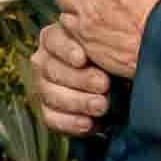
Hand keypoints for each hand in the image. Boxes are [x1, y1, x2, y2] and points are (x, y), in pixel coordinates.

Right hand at [31, 19, 108, 137]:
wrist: (117, 85)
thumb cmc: (113, 58)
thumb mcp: (110, 45)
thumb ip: (107, 41)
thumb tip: (110, 36)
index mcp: (55, 38)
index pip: (53, 40)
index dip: (67, 50)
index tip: (83, 59)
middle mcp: (44, 61)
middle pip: (52, 70)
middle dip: (80, 79)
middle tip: (104, 85)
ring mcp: (43, 87)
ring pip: (51, 95)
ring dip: (78, 102)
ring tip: (102, 106)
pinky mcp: (48, 111)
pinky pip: (51, 119)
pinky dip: (70, 123)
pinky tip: (89, 124)